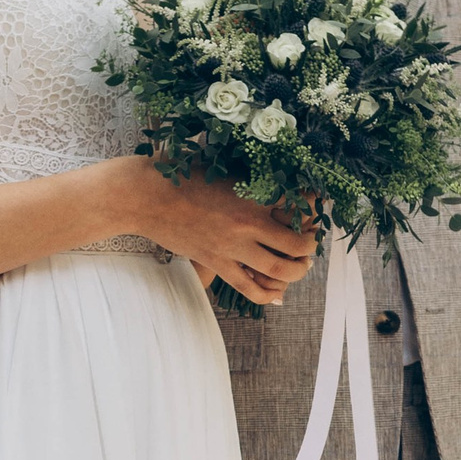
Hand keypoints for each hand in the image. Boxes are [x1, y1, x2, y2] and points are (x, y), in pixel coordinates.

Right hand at [137, 164, 317, 305]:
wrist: (145, 196)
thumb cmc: (179, 173)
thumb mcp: (220, 166)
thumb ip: (248, 175)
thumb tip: (272, 175)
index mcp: (251, 193)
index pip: (298, 203)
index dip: (314, 205)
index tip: (316, 205)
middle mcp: (247, 223)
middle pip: (296, 243)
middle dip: (310, 245)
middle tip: (310, 241)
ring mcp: (232, 247)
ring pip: (279, 270)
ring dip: (298, 271)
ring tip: (300, 266)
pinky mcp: (216, 263)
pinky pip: (250, 288)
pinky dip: (267, 293)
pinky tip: (275, 291)